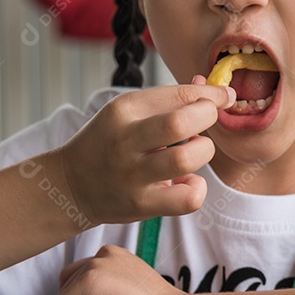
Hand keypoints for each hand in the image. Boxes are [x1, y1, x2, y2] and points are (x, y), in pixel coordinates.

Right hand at [48, 81, 234, 225]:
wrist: (71, 185)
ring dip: (203, 151)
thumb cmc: (110, 141)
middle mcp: (126, 140)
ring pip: (186, 159)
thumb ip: (171, 100)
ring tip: (193, 151)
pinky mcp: (142, 204)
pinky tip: (186, 181)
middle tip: (206, 121)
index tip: (223, 97)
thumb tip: (216, 90)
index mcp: (124, 110)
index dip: (211, 94)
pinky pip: (187, 198)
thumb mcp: (129, 111)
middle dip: (207, 117)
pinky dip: (197, 188)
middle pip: (180, 123)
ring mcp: (133, 175)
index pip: (179, 94)